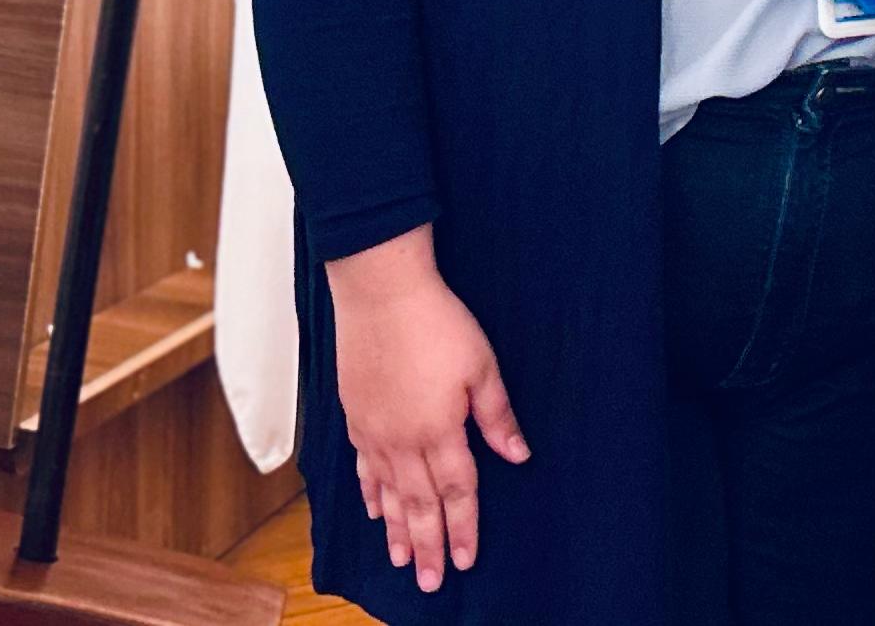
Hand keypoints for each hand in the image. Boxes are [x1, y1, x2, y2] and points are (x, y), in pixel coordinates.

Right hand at [324, 226, 529, 592]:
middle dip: (426, 545)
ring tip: (398, 560)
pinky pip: (363, 466)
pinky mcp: (355, 414)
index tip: (465, 560)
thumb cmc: (435, 321)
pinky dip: (370, 492)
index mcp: (439, 430)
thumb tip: (518, 454)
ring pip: (387, 493)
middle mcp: (402, 439)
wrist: (381, 292)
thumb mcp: (481, 366)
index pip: (456, 491)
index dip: (463, 528)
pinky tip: (373, 509)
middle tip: (427, 582)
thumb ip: (497, 416)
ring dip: (395, 529)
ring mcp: (374, 429)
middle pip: (418, 504)